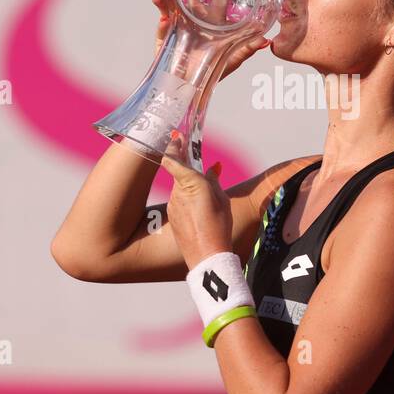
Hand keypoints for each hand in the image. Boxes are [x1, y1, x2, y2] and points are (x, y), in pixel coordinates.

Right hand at [151, 0, 272, 80]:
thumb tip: (266, 40)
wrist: (190, 86)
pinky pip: (162, 21)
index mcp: (212, 21)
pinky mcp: (165, 35)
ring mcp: (179, 24)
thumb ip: (247, 50)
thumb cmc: (212, 72)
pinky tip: (159, 3)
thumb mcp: (232, 60)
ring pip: (171, 0)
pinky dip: (161, 12)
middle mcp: (195, 18)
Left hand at [157, 145, 233, 268]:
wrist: (206, 256)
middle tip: (196, 163)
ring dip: (189, 187)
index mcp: (191, 183)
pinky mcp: (171, 215)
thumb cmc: (219, 227)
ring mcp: (172, 204)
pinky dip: (187, 200)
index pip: (173, 159)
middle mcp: (178, 191)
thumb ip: (214, 181)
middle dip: (188, 169)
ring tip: (205, 197)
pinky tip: (199, 211)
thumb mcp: (222, 200)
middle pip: (179, 173)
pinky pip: (178, 201)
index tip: (176, 137)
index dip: (173, 146)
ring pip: (180, 188)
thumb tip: (213, 168)